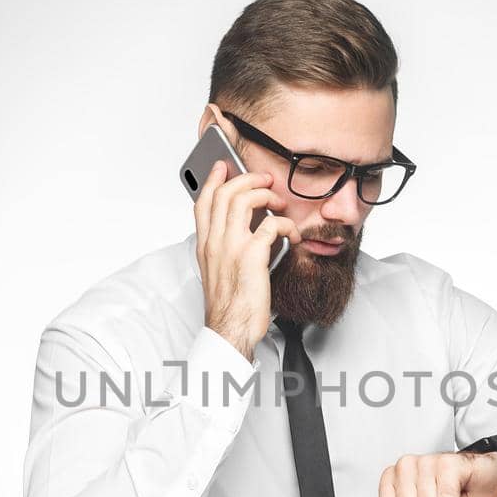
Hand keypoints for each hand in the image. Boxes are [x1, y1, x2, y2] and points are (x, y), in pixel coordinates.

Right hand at [194, 158, 300, 360]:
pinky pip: (272, 225)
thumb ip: (225, 249)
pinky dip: (286, 225)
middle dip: (248, 179)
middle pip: (225, 192)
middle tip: (265, 181)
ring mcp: (232, 246)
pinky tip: (293, 234)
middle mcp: (215, 241)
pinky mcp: (252, 254)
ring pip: (244, 199)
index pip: (203, 202)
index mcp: (205, 245)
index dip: (212, 180)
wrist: (231, 329)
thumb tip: (245, 231)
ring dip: (266, 195)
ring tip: (279, 203)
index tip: (222, 167)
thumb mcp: (218, 272)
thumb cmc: (229, 306)